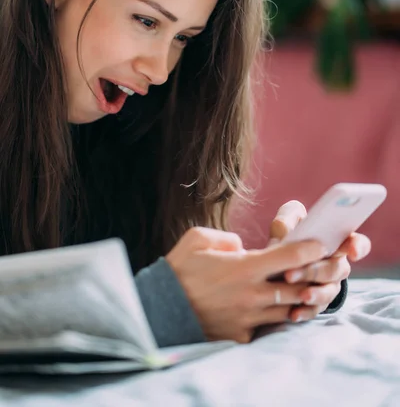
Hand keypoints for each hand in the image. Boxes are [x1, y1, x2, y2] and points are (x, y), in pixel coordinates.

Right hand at [166, 226, 326, 342]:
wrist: (161, 310)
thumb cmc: (179, 270)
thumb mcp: (197, 239)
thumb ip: (226, 238)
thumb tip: (241, 245)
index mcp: (244, 268)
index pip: (288, 257)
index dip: (309, 249)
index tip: (321, 245)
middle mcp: (252, 294)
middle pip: (299, 288)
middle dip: (315, 279)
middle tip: (324, 271)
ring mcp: (248, 317)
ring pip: (289, 310)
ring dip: (302, 301)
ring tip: (311, 291)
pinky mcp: (241, 335)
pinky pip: (268, 326)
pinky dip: (278, 318)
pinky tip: (281, 310)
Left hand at [269, 200, 370, 321]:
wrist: (275, 260)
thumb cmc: (288, 233)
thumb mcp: (286, 222)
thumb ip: (287, 218)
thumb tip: (286, 231)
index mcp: (335, 241)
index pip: (357, 243)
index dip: (358, 247)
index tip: (352, 252)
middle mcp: (337, 265)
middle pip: (336, 269)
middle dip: (315, 271)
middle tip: (291, 274)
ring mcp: (329, 285)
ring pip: (329, 292)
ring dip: (315, 294)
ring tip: (301, 296)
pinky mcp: (317, 303)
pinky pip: (316, 310)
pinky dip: (305, 312)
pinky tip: (294, 313)